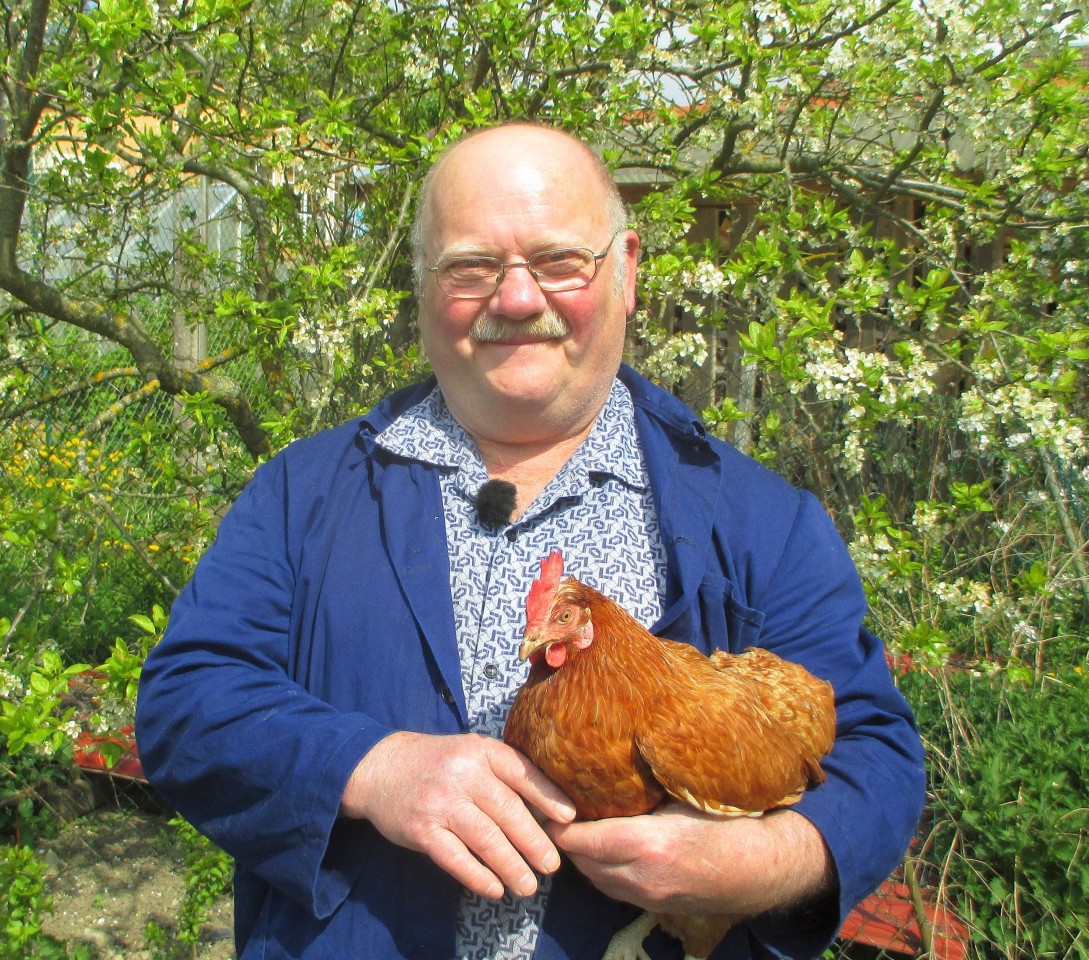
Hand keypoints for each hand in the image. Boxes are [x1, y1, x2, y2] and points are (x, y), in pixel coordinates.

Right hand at [341, 731, 575, 899]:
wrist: (380, 767)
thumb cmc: (438, 763)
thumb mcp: (471, 754)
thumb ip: (502, 775)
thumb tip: (547, 811)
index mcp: (480, 751)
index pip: (521, 772)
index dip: (548, 796)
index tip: (569, 818)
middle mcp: (462, 774)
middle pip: (507, 811)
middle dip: (534, 842)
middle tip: (552, 865)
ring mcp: (441, 802)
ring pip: (486, 839)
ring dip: (511, 866)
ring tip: (528, 885)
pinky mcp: (422, 830)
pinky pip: (455, 858)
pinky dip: (477, 876)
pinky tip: (494, 889)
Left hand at [548, 804, 833, 916]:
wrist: (763, 868)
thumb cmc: (728, 820)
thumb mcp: (687, 792)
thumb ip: (647, 782)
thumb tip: (613, 748)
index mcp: (647, 843)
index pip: (579, 839)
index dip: (557, 823)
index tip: (546, 801)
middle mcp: (641, 876)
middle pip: (580, 861)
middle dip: (564, 838)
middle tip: (552, 809)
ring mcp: (648, 896)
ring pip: (595, 879)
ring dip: (582, 855)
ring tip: (573, 824)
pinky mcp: (655, 906)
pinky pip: (614, 888)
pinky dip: (602, 868)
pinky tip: (603, 845)